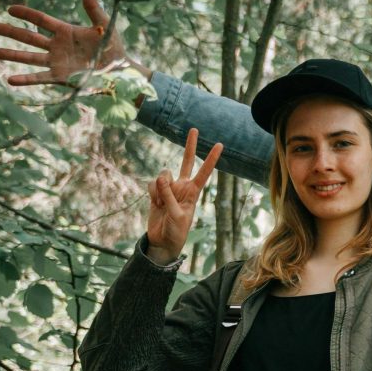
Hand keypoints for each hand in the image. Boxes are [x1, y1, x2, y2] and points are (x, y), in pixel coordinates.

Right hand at [0, 0, 124, 85]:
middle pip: (30, 38)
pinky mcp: (61, 77)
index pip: (41, 20)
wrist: (119, 68)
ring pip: (31, 57)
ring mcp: (57, 61)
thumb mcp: (104, 25)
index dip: (26, 14)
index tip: (10, 9)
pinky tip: (11, 79)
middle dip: (12, 32)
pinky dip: (26, 79)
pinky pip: (41, 78)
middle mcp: (57, 46)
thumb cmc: (112, 45)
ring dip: (15, 55)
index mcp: (65, 31)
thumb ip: (94, 9)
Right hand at [146, 129, 224, 263]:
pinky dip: (152, 193)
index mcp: (193, 192)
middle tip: (195, 130)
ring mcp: (169, 188)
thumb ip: (169, 195)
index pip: (204, 172)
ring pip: (162, 175)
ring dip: (159, 188)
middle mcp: (182, 186)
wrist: (163, 241)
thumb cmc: (176, 231)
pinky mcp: (156, 192)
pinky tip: (155, 204)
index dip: (211, 159)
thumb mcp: (176, 215)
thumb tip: (161, 176)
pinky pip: (151, 184)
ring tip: (161, 204)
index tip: (220, 145)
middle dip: (191, 146)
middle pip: (187, 161)